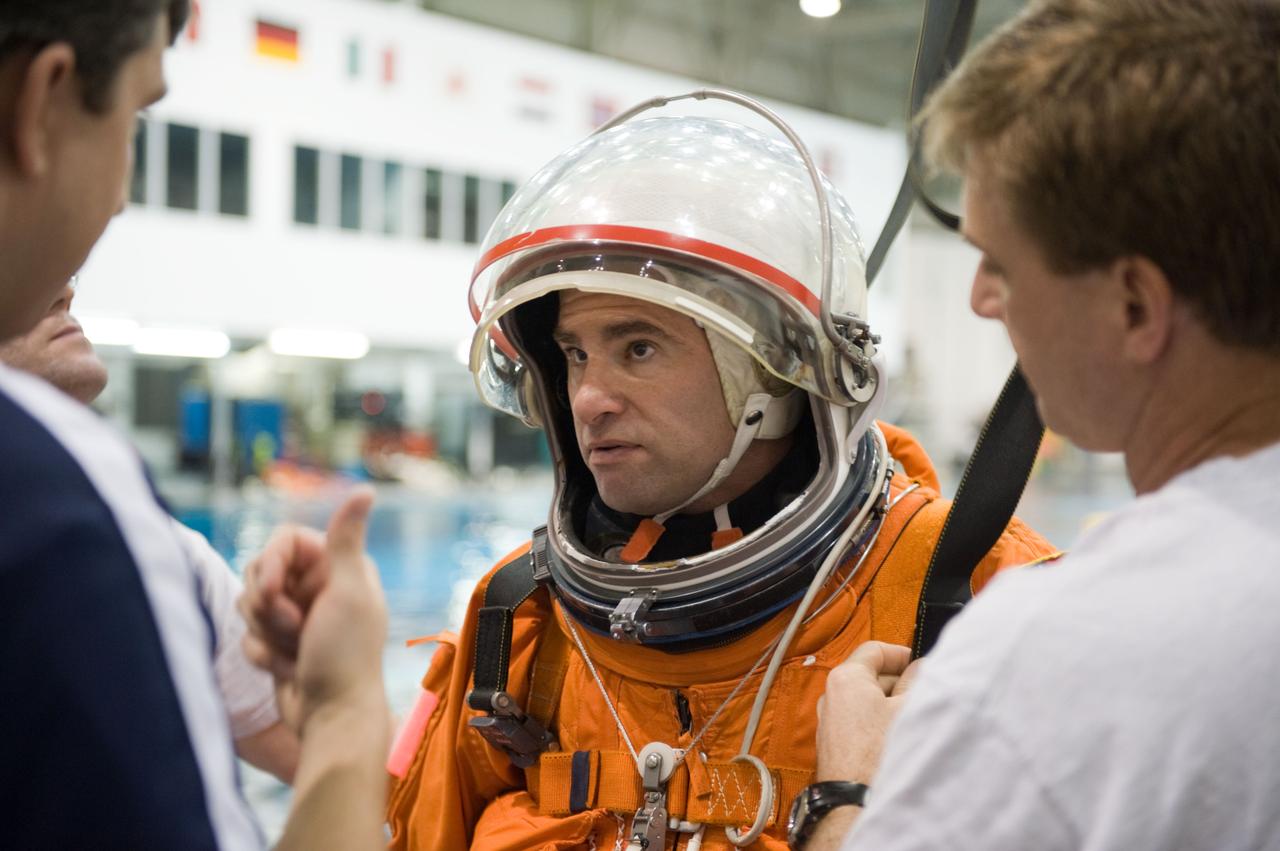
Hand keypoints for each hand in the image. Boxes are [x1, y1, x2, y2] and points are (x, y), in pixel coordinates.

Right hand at [240, 486, 387, 731]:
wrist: (330, 719)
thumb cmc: (345, 656)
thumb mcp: (347, 593)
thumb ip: (346, 540)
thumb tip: (366, 489)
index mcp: (341, 567)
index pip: (283, 540)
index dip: (270, 563)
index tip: (271, 589)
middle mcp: (320, 586)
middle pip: (261, 569)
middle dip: (267, 603)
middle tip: (293, 626)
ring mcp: (298, 615)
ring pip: (249, 602)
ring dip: (264, 630)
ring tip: (293, 650)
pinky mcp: (279, 641)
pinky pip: (248, 632)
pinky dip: (261, 652)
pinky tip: (286, 668)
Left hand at [815, 641, 920, 783]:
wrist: (855, 802)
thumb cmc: (878, 755)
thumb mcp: (908, 708)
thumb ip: (917, 680)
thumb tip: (921, 668)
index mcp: (846, 678)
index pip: (874, 650)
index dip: (900, 654)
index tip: (920, 664)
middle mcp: (831, 696)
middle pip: (871, 675)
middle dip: (899, 682)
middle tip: (923, 694)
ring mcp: (830, 721)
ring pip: (867, 701)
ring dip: (890, 706)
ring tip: (911, 720)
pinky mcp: (834, 743)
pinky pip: (859, 722)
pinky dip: (878, 724)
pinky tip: (897, 739)